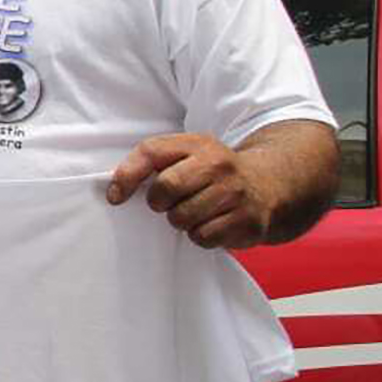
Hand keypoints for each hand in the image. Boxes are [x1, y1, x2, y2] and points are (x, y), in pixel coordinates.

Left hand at [107, 133, 274, 248]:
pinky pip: (202, 237)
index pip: (151, 152)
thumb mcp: (183, 154)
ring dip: (180, 221)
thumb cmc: (211, 172)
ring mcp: (236, 193)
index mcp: (198, 144)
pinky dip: (199, 235)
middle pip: (166, 188)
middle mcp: (220, 164)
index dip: (126, 177)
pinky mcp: (247, 221)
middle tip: (170, 203)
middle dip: (159, 202)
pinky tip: (210, 223)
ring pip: (182, 217)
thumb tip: (114, 193)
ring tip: (194, 211)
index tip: (115, 197)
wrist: (267, 184)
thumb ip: (146, 162)